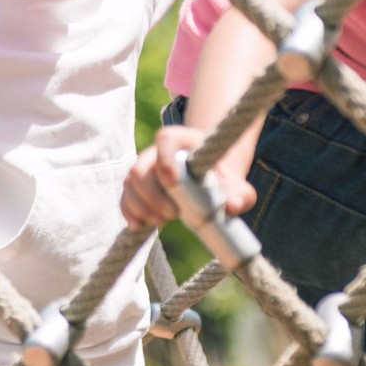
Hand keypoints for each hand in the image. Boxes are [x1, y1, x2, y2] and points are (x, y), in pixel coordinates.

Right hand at [120, 124, 256, 228]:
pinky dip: (129, 212)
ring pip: (130, 183)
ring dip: (141, 206)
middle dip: (152, 195)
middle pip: (141, 168)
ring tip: (161, 221)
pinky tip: (140, 226)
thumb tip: (233, 206)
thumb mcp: (236, 184)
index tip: (172, 183)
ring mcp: (144, 168)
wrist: (209, 177)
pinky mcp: (136, 186)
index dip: (164, 159)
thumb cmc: (222, 178)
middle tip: (172, 214)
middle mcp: (157, 151)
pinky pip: (125, 197)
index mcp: (183, 140)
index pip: (165, 139)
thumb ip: (240, 194)